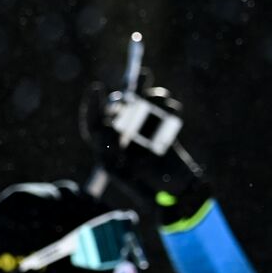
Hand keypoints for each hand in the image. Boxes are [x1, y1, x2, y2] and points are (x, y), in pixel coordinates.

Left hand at [81, 76, 209, 223]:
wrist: (178, 198)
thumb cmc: (150, 192)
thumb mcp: (126, 174)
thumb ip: (112, 153)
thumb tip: (103, 131)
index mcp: (107, 151)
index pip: (94, 125)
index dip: (93, 106)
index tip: (97, 88)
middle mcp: (122, 139)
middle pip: (120, 108)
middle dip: (129, 89)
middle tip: (140, 74)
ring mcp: (142, 133)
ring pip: (142, 106)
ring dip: (152, 97)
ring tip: (160, 99)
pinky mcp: (161, 131)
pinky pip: (162, 112)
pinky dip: (168, 107)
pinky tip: (174, 111)